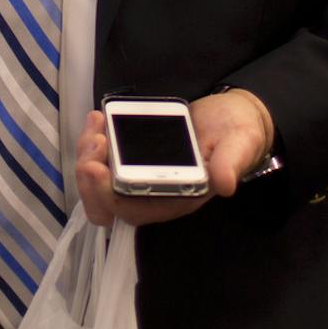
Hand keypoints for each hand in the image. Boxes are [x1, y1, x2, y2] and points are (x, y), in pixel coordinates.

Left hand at [73, 90, 274, 228]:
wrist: (233, 118)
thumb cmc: (237, 135)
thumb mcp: (239, 146)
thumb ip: (231, 163)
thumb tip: (225, 183)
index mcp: (176, 198)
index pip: (132, 210)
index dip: (107, 195)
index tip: (96, 166)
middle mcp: (153, 193)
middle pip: (106, 202)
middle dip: (88, 177)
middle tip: (94, 142)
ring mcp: (141, 175)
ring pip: (100, 180)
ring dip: (88, 155)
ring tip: (96, 125)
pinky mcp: (134, 156)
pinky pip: (104, 158)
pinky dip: (94, 141)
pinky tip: (99, 118)